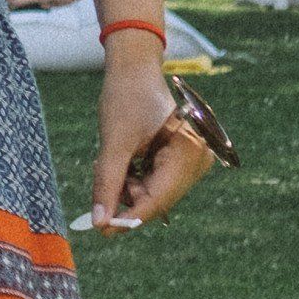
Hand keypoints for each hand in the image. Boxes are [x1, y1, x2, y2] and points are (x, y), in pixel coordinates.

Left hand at [84, 47, 200, 229]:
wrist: (133, 67)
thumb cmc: (125, 96)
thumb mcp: (113, 142)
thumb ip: (107, 183)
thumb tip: (100, 224)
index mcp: (190, 152)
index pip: (159, 200)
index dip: (130, 218)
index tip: (102, 230)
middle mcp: (199, 161)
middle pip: (157, 198)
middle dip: (126, 195)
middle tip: (100, 176)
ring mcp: (192, 161)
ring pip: (155, 191)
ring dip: (128, 184)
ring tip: (111, 158)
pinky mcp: (182, 159)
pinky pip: (156, 180)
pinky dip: (135, 176)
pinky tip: (122, 159)